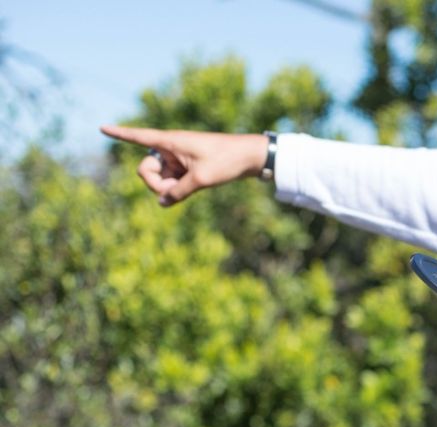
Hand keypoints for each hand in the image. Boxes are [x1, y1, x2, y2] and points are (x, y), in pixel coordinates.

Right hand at [99, 125, 269, 205]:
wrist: (250, 157)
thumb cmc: (226, 161)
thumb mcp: (201, 179)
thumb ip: (178, 192)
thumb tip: (161, 202)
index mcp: (170, 142)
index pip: (138, 136)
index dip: (119, 134)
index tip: (101, 128)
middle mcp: (170, 149)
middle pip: (146, 170)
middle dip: (155, 183)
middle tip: (176, 189)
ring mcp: (178, 160)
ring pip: (159, 179)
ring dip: (170, 188)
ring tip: (192, 186)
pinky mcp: (186, 168)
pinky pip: (172, 183)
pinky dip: (177, 189)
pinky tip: (189, 190)